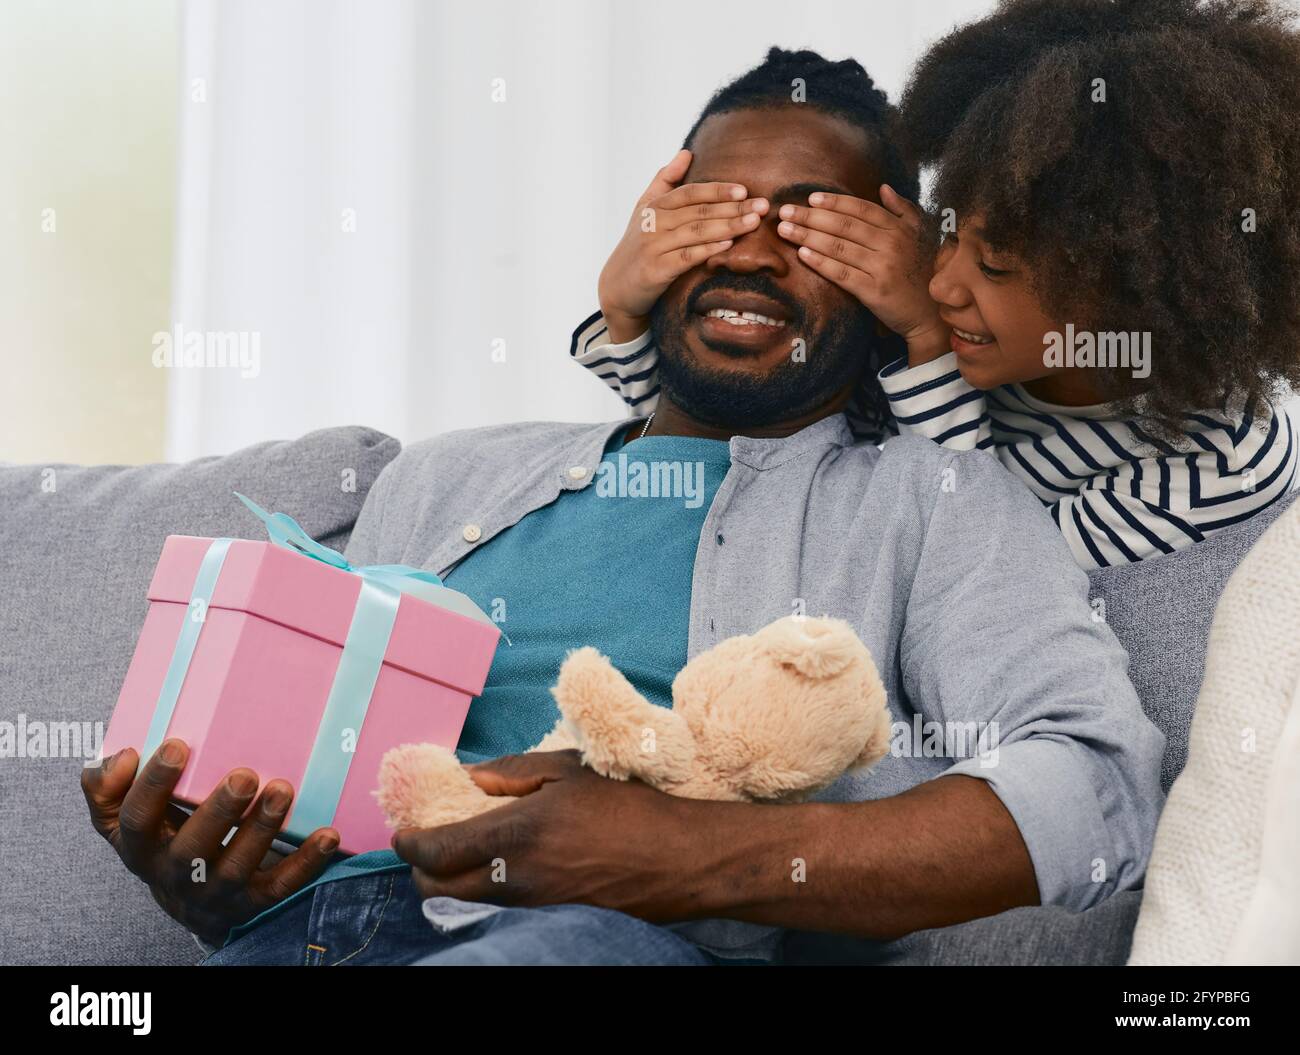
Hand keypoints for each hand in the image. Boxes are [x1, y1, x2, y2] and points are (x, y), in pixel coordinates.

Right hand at [81, 738, 338, 946]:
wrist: (192, 902)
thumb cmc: (165, 837)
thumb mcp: (130, 815)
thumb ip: (108, 785)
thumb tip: (120, 755)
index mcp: (141, 847)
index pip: (134, 819)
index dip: (151, 785)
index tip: (177, 744)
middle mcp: (175, 874)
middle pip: (191, 849)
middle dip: (218, 811)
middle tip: (244, 774)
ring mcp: (216, 893)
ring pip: (236, 868)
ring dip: (261, 829)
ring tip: (281, 789)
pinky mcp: (253, 903)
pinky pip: (281, 887)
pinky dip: (306, 862)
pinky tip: (327, 835)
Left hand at [391, 750, 719, 920]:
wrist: (678, 858)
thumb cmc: (626, 805)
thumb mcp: (567, 769)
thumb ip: (510, 770)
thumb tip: (467, 776)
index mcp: (516, 834)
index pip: (436, 852)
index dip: (409, 844)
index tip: (404, 832)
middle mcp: (516, 879)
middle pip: (437, 891)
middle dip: (420, 871)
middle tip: (426, 848)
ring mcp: (532, 908)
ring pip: (465, 906)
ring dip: (452, 885)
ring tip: (463, 856)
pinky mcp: (550, 922)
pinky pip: (499, 912)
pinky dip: (485, 894)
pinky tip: (502, 870)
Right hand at [597, 149, 767, 342]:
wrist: (617, 287)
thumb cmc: (638, 245)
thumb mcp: (645, 209)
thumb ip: (666, 180)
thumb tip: (686, 152)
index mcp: (655, 206)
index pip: (691, 193)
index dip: (718, 190)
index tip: (744, 191)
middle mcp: (654, 223)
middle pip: (699, 211)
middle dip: (733, 208)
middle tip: (762, 206)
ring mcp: (654, 246)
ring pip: (697, 232)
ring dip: (728, 226)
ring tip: (753, 222)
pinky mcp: (656, 270)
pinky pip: (687, 257)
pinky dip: (708, 249)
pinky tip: (728, 244)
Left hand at [777, 184, 950, 364]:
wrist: (931, 314)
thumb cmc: (922, 273)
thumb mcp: (921, 236)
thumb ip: (903, 210)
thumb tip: (884, 188)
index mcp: (900, 229)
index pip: (861, 209)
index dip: (834, 202)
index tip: (810, 198)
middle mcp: (891, 244)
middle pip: (844, 225)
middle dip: (811, 216)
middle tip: (785, 211)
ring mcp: (882, 268)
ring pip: (839, 247)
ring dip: (808, 236)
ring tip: (785, 229)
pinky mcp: (874, 292)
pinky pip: (841, 273)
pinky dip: (820, 262)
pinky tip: (802, 254)